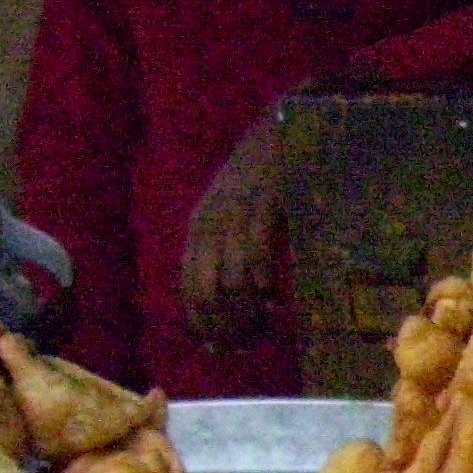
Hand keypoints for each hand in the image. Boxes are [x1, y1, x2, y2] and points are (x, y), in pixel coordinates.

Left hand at [180, 110, 286, 346]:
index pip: (189, 288)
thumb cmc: (267, 171)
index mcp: (201, 227)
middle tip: (244, 347)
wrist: (283, 124)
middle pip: (205, 292)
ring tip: (264, 327)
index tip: (220, 348)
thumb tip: (250, 292)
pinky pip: (255, 258)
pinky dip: (263, 285)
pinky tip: (276, 299)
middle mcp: (210, 224)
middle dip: (223, 326)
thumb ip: (236, 246)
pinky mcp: (262, 208)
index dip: (203, 322)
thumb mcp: (240, 211)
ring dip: (246, 314)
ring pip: (229, 283)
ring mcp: (235, 216)